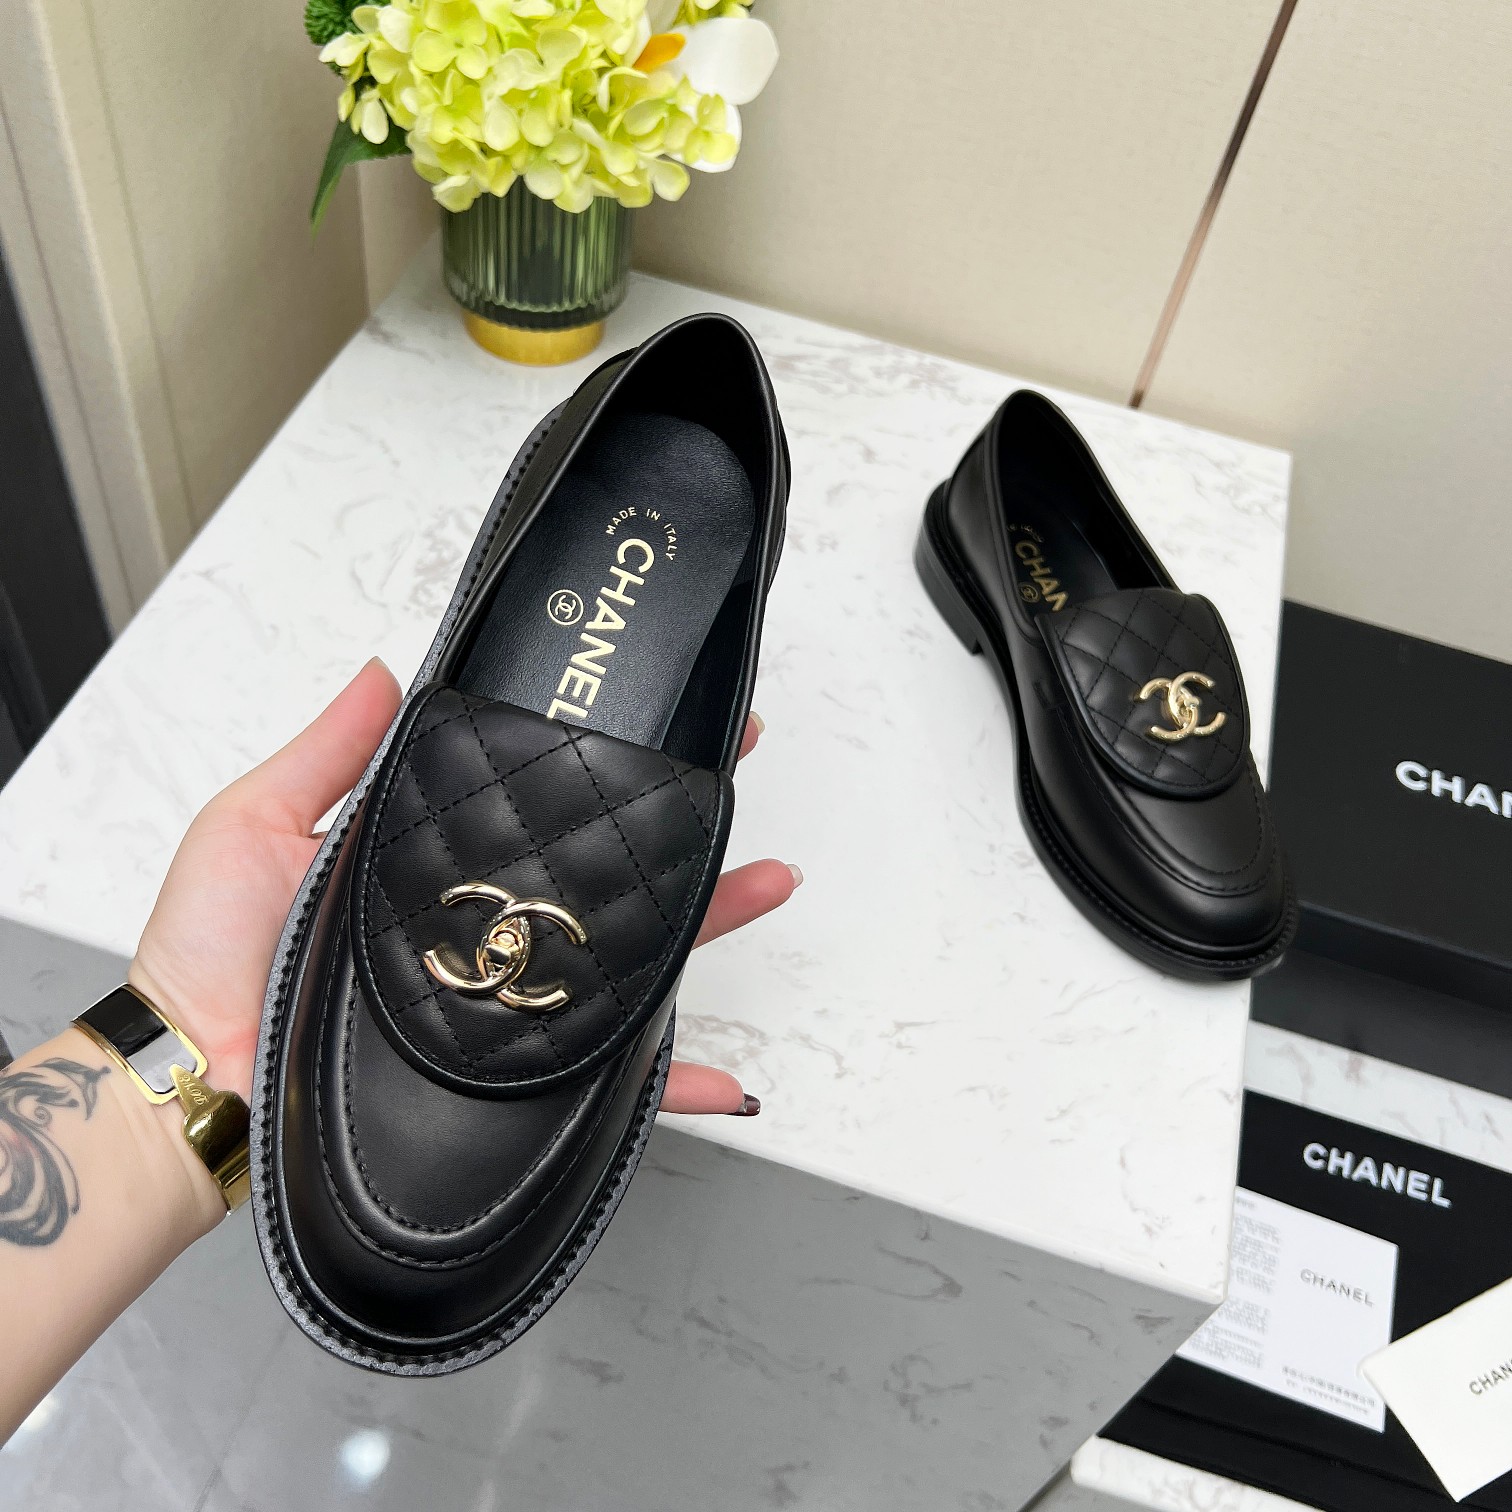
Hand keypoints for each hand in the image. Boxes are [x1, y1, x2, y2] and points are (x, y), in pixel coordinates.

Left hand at [130, 660, 796, 1112]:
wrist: (193, 1078)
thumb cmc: (209, 949)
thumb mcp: (259, 823)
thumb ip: (330, 751)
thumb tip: (386, 665)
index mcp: (444, 860)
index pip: (543, 798)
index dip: (606, 755)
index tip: (659, 708)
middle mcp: (491, 924)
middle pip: (609, 872)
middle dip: (687, 823)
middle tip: (739, 779)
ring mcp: (510, 996)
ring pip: (632, 961)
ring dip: (709, 924)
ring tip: (770, 881)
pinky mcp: (511, 1073)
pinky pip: (608, 1088)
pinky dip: (674, 1088)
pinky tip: (732, 1083)